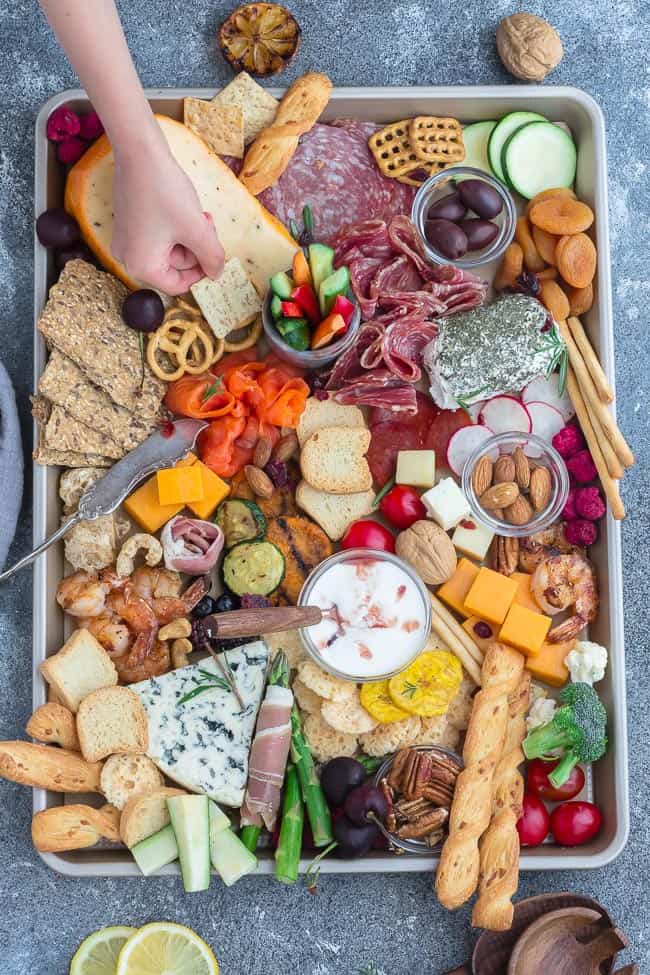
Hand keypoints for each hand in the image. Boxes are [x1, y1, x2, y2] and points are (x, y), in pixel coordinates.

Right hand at [111, 141, 224, 293]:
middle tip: (208, 226)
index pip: (178, 286)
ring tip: (200, 215)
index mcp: (141, 267)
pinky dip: (176, 227)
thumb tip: (217, 274)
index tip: (215, 255)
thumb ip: (212, 257)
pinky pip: (158, 236)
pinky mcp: (129, 223)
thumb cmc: (164, 191)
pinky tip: (186, 209)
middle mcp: (128, 258)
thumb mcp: (196, 230)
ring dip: (190, 236)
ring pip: (169, 249)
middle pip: (174, 267)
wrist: (139, 151)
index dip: (201, 273)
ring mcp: (126, 240)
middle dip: (196, 249)